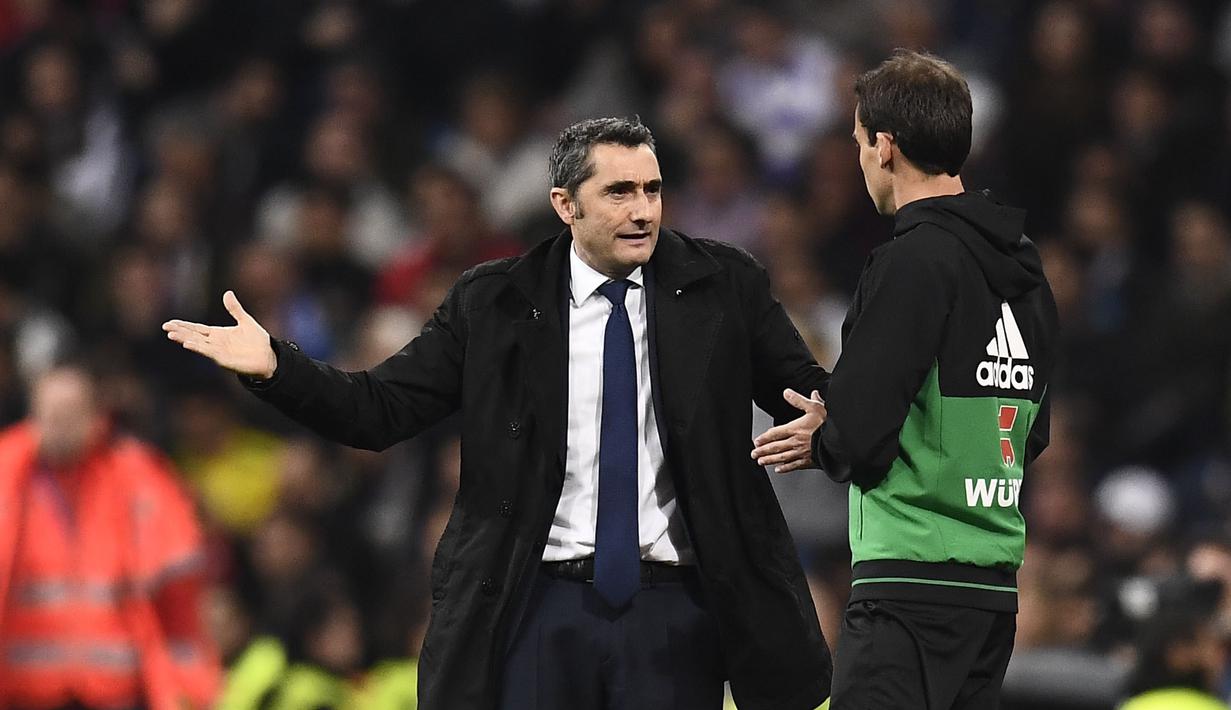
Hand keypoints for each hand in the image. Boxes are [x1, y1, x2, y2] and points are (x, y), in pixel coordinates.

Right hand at [162, 291, 277, 377]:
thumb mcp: (245, 321)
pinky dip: (199, 348)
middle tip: (165, 327)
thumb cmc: (257, 341)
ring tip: (172, 335)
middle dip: (180, 332)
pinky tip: (188, 344)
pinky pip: (209, 353)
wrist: (269, 356)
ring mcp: (218, 352)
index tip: (170, 322)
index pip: (197, 329)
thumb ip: (235, 309)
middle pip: (193, 336)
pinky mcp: (224, 360)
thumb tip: (227, 293)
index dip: (184, 326)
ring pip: (198, 344)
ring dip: (185, 339)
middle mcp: (215, 343)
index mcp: (218, 334)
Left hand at [751, 389, 825, 472]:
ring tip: (762, 462)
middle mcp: (796, 442)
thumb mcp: (814, 407)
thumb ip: (799, 400)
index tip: (756, 441)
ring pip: (782, 458)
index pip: (775, 434)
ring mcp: (802, 453)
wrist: (841, 440)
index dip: (764, 438)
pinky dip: (785, 468)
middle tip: (754, 454)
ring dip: (770, 460)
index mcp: (796, 429)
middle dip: (763, 451)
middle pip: (775, 447)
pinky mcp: (809, 461)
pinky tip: (779, 470)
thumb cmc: (829, 424)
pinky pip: (794, 466)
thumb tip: (787, 392)